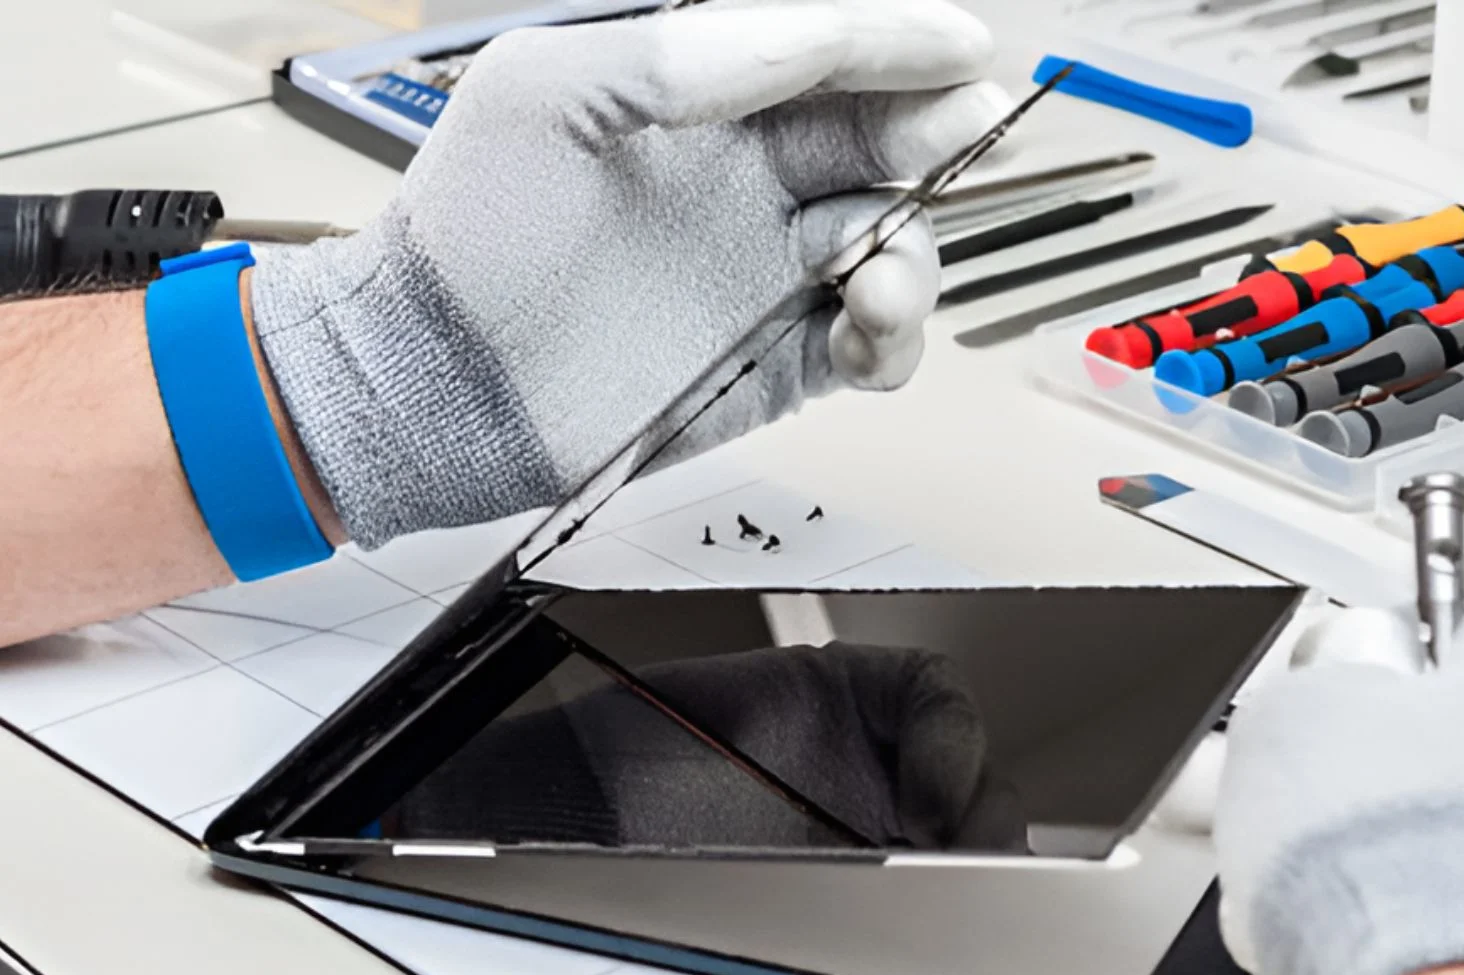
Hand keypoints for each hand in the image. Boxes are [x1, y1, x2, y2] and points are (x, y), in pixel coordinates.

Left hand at [250, 0, 1006, 545]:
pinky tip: (860, 331)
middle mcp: (752, 186)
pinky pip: (873, 346)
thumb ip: (688, 54)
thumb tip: (813, 36)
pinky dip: (892, 341)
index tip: (962, 47)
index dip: (901, 48)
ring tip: (873, 280)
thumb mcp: (554, 91)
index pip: (831, 61)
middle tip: (960, 136)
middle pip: (888, 146)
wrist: (433, 382)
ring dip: (912, 254)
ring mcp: (769, 276)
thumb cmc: (468, 227)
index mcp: (708, 106)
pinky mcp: (777, 365)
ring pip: (897, 246)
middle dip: (937, 136)